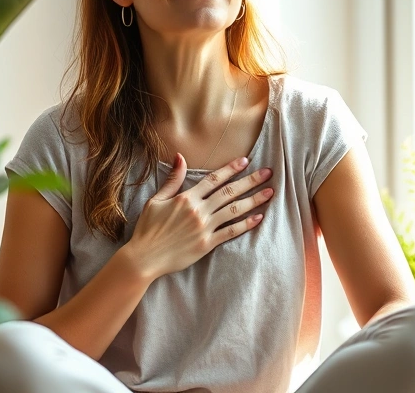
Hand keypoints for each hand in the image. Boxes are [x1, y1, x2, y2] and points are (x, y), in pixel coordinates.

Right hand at [122, 153, 272, 280]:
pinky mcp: (207, 244)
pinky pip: (230, 232)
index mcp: (186, 198)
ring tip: (270, 193)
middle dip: (250, 181)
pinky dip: (246, 224)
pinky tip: (259, 217)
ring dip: (254, 200)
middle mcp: (198, 211)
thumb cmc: (148, 229)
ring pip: (234, 210)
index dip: (231, 169)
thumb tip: (180, 156)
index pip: (214, 179)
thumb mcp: (156, 200)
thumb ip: (172, 179)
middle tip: (268, 173)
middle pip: (229, 192)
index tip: (246, 161)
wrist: (144, 257)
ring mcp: (204, 228)